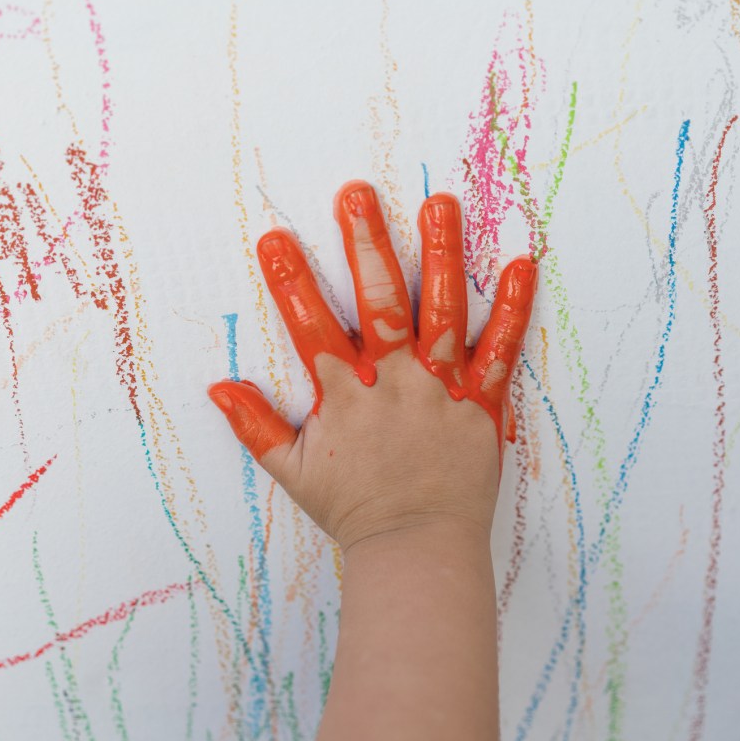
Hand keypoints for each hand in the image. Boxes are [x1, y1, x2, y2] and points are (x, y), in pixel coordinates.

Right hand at [208, 180, 536, 552]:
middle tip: (358, 193)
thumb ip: (256, 426)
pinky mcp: (481, 404)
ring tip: (441, 204)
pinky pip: (500, 352)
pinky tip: (521, 265)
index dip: (291, 282)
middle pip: (379, 302)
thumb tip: (219, 387)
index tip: (276, 239)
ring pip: (442, 312)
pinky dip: (512, 310)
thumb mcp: (294, 471)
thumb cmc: (356, 510)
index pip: (310, 327)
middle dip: (367, 245)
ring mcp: (440, 388)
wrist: (417, 547)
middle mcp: (394, 381)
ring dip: (441, 255)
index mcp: (346, 394)